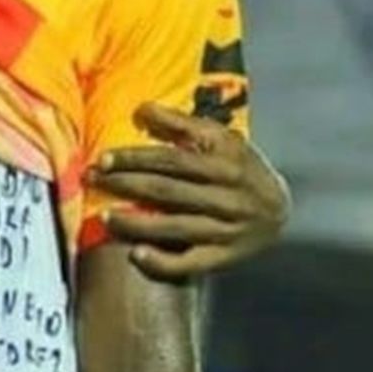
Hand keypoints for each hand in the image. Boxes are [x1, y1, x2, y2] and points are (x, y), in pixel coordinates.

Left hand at [87, 103, 289, 280]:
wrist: (280, 209)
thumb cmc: (239, 167)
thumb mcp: (220, 138)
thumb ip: (181, 123)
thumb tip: (140, 109)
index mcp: (225, 163)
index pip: (172, 159)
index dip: (135, 158)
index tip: (104, 159)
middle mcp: (227, 196)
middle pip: (168, 191)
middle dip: (126, 185)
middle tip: (92, 181)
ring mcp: (226, 229)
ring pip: (175, 227)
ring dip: (137, 224)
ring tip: (105, 217)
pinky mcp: (224, 257)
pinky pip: (190, 263)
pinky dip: (163, 261)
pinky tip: (136, 254)